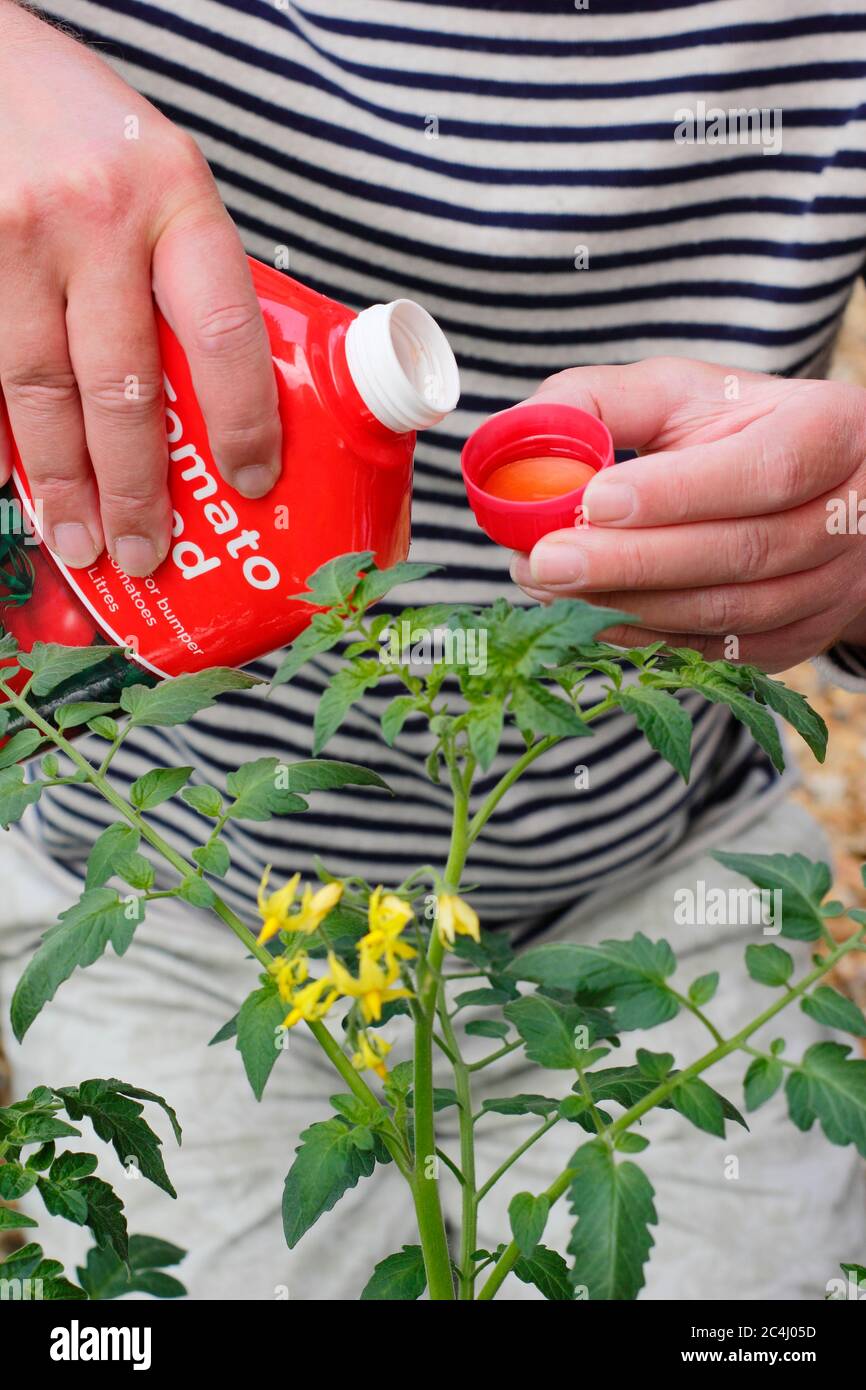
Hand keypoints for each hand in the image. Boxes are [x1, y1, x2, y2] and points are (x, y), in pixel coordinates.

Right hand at [0, 3, 280, 575]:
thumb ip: (190, 272)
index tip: (252, 482)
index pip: (223, 330)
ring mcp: (11, 238)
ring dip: (62, 484)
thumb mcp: (165, 178)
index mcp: (174, 194)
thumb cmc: (89, 130)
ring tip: (83, 543)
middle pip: (120, 384)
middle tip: (149, 553)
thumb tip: (230, 399)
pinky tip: (16, 485)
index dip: (242, 420)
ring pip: (38, 390)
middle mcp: (93, 217)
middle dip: (137, 487)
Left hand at [509, 358, 865, 671]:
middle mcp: (845, 518)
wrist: (809, 493)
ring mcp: (829, 588)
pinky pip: (719, 651)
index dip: (679, 492)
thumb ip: (603, 402)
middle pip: (740, 552)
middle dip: (632, 562)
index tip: (595, 499)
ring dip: (630, 604)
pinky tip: (587, 616)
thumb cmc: (732, 431)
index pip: (762, 470)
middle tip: (543, 561)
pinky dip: (647, 638)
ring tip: (547, 585)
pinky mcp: (798, 640)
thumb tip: (518, 434)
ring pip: (727, 611)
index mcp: (830, 433)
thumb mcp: (682, 394)